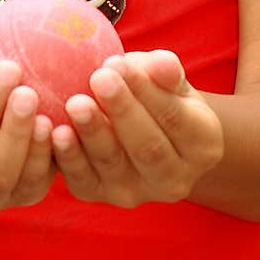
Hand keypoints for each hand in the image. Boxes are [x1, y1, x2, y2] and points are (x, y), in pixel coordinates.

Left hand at [51, 50, 222, 207]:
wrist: (140, 126)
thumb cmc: (156, 93)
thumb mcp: (170, 79)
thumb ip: (167, 72)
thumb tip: (161, 63)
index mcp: (202, 146)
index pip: (176, 118)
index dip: (147, 91)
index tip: (120, 63)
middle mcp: (175, 179)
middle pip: (147, 147)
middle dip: (122, 111)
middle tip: (99, 78)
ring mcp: (137, 193)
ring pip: (113, 164)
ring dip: (93, 132)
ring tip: (75, 102)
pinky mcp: (100, 196)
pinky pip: (83, 180)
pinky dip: (69, 158)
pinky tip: (57, 132)